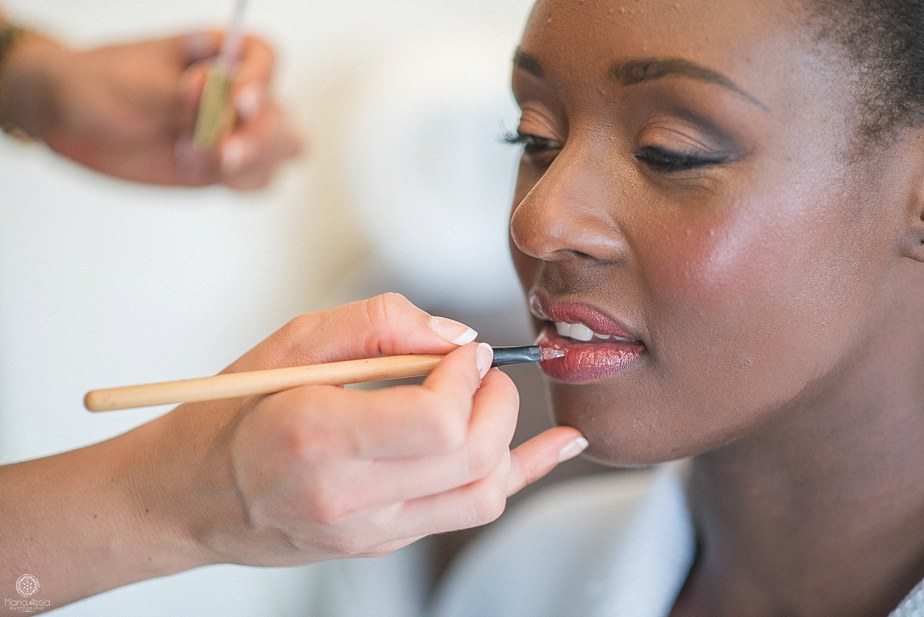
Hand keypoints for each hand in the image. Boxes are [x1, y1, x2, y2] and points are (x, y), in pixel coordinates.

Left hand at [1, 30, 300, 188]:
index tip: (239, 102)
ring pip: (281, 151)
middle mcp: (235, 93)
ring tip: (191, 156)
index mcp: (218, 55)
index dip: (261, 80)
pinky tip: (199, 172)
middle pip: (281, 113)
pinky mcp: (223, 168)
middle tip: (224, 152)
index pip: (264, 58)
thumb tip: (216, 97)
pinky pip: (258, 180)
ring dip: (250, 163)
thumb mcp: (136, 84)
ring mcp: (234, 133)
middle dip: (261, 137)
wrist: (69, 117)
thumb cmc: (99, 84)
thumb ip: (181, 95)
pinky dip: (241, 183)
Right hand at [131, 294, 586, 567]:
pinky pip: (469, 513)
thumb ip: (380, 325)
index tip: (463, 352)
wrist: (192, 496)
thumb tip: (456, 337)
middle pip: (471, 457)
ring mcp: (370, 531)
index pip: (437, 421)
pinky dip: (518, 475)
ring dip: (509, 436)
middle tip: (478, 369)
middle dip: (497, 400)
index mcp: (318, 437)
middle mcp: (349, 496)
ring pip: (483, 493)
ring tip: (490, 398)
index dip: (467, 376)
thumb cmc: (232, 414)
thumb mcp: (293, 343)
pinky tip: (559, 450)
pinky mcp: (383, 545)